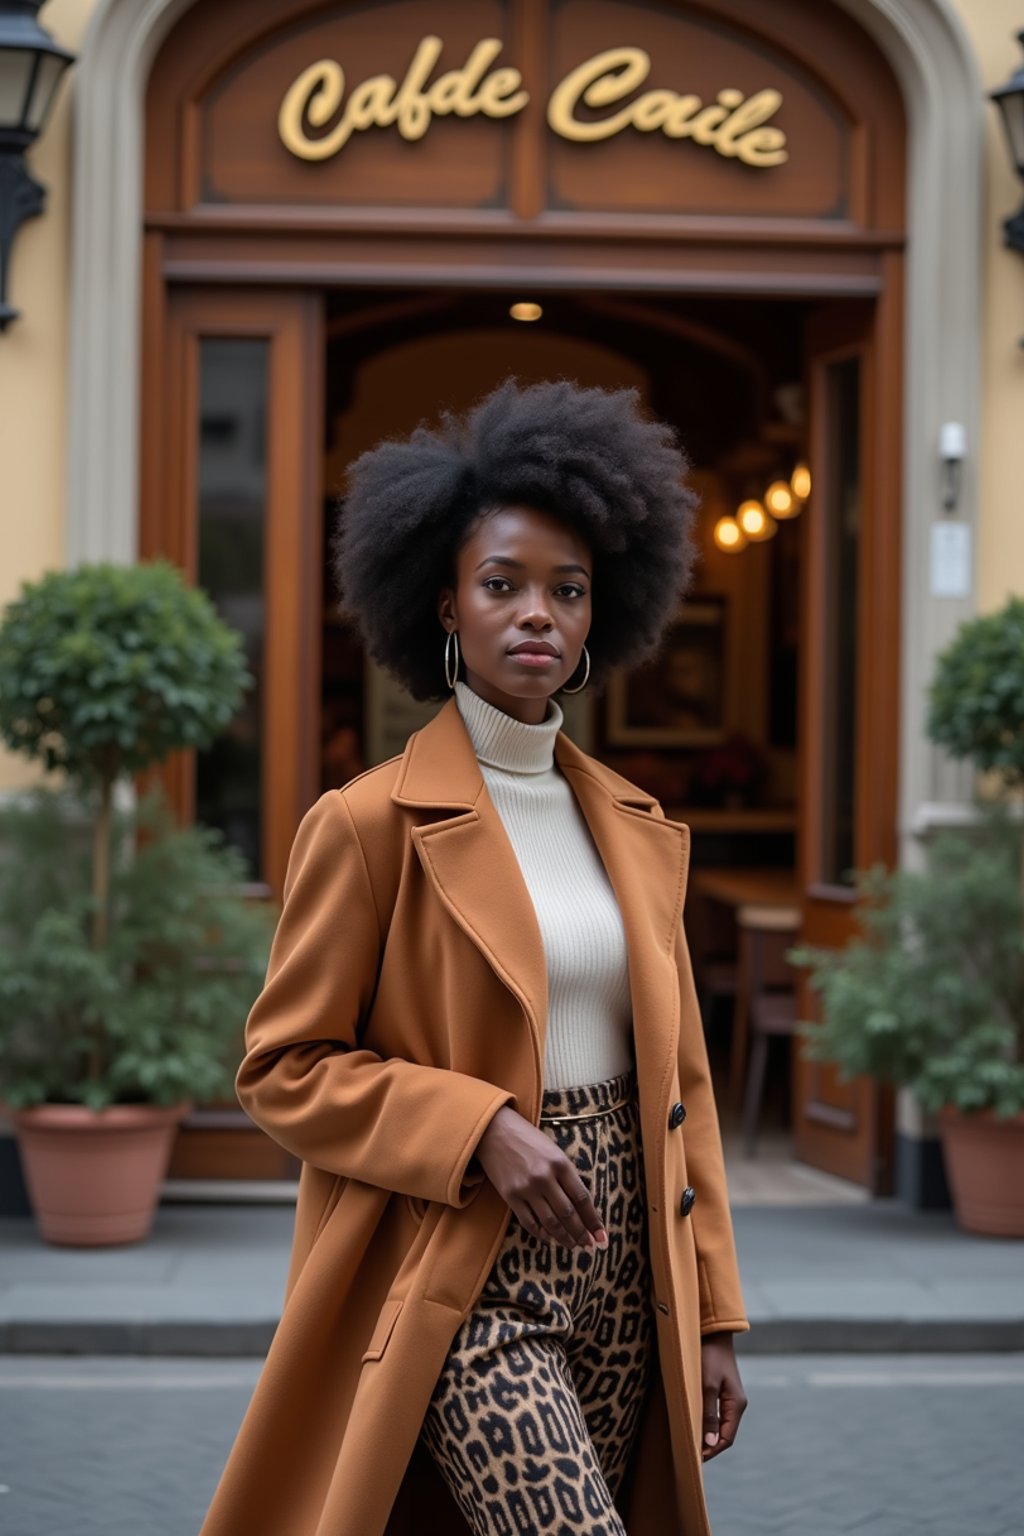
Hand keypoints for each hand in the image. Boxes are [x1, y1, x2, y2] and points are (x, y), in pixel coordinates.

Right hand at [474, 1106, 608, 1251]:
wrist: (495, 1131)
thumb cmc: (529, 1140)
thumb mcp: (554, 1151)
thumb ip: (567, 1176)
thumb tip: (582, 1206)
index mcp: (560, 1163)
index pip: (582, 1198)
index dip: (594, 1220)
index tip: (602, 1235)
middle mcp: (545, 1177)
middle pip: (568, 1214)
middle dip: (581, 1233)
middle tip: (589, 1246)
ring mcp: (526, 1188)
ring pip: (550, 1222)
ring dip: (564, 1238)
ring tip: (573, 1246)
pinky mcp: (510, 1196)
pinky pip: (529, 1222)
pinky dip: (541, 1234)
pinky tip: (550, 1239)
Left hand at [699, 1332, 747, 1460]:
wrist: (713, 1330)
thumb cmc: (709, 1356)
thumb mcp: (707, 1385)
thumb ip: (708, 1414)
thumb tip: (709, 1444)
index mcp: (736, 1404)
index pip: (726, 1438)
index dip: (712, 1451)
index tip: (695, 1460)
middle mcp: (735, 1403)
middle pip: (723, 1434)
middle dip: (708, 1446)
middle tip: (689, 1455)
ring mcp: (729, 1397)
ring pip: (719, 1424)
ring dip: (706, 1435)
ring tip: (689, 1442)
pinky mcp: (721, 1390)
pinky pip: (715, 1413)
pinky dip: (705, 1422)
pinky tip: (693, 1423)